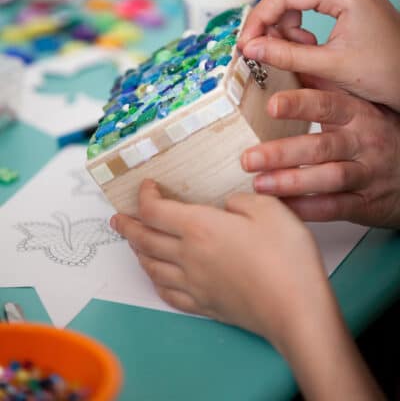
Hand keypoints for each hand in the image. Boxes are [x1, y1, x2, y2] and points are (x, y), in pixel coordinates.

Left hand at [110, 181, 383, 399]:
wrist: (296, 309)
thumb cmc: (285, 256)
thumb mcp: (267, 208)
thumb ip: (239, 200)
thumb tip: (224, 205)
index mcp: (199, 228)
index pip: (155, 211)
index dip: (144, 196)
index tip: (145, 186)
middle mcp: (188, 256)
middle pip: (144, 239)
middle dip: (128, 226)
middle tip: (117, 218)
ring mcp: (194, 284)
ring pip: (151, 266)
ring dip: (136, 251)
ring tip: (132, 243)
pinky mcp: (204, 305)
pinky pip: (167, 293)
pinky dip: (155, 280)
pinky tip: (157, 277)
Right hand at [239, 0, 399, 111]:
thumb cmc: (387, 74)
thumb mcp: (330, 68)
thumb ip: (286, 56)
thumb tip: (250, 48)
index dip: (259, 18)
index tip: (245, 45)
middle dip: (269, 16)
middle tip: (259, 46)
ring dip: (285, 16)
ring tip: (291, 47)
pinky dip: (299, 17)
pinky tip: (305, 43)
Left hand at [241, 87, 399, 226]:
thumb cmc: (375, 134)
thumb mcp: (356, 107)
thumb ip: (321, 90)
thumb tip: (279, 64)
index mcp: (357, 113)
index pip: (327, 105)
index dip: (298, 104)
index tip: (270, 106)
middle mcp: (362, 142)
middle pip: (321, 146)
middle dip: (282, 153)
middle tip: (248, 158)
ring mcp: (366, 173)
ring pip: (328, 178)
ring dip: (291, 182)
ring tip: (259, 184)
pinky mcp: (365, 203)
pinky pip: (334, 208)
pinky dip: (306, 209)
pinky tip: (281, 207)